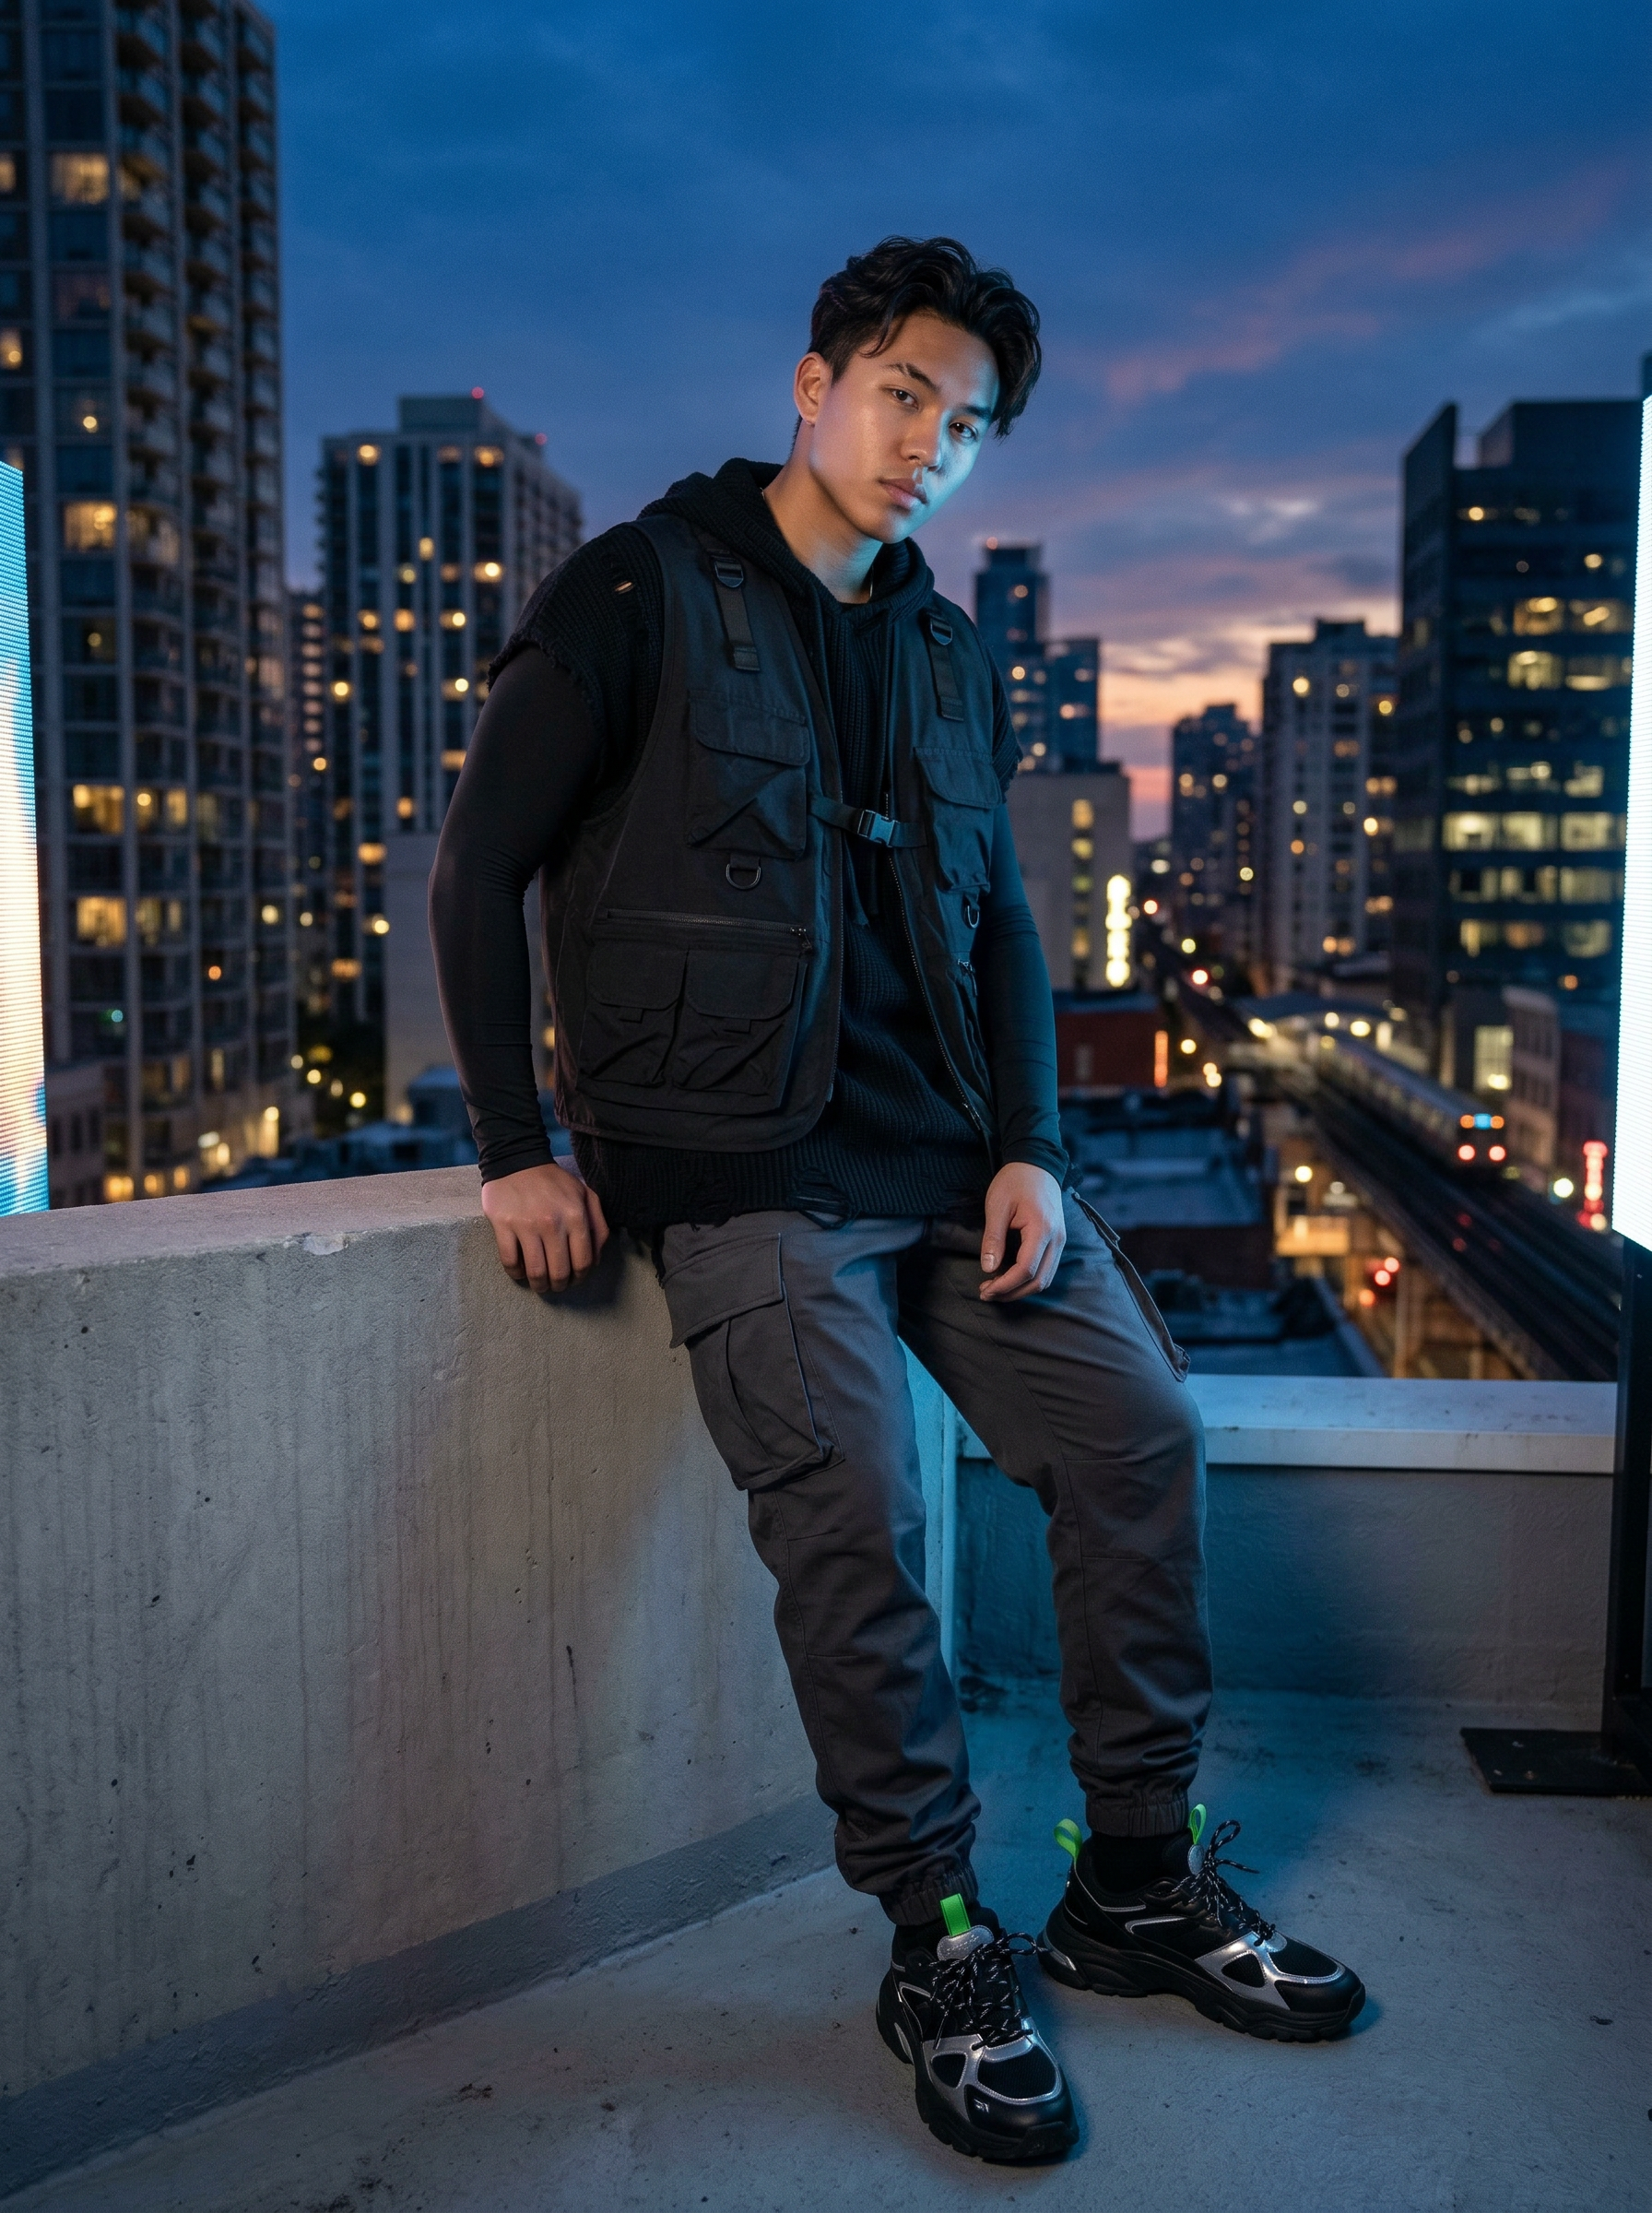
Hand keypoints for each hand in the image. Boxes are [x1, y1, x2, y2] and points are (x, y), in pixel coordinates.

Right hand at [481, 1160, 609, 1292]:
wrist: (516, 1160)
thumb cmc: (554, 1181)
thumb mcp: (585, 1195)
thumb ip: (598, 1225)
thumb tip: (596, 1259)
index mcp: (576, 1216)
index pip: (583, 1262)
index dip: (580, 1278)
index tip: (574, 1280)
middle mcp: (552, 1223)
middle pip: (559, 1271)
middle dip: (559, 1285)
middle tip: (556, 1286)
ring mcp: (526, 1225)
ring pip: (535, 1271)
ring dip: (539, 1285)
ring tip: (539, 1285)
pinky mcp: (503, 1225)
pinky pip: (509, 1261)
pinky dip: (515, 1273)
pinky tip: (520, 1272)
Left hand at [979, 1163, 1064, 1300]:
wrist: (1037, 1164)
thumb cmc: (1015, 1181)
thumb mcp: (997, 1206)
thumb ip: (993, 1239)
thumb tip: (989, 1268)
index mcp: (1042, 1229)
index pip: (1026, 1270)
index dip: (1005, 1285)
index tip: (985, 1289)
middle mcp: (1057, 1239)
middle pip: (1039, 1281)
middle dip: (1012, 1292)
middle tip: (986, 1293)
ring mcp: (1060, 1241)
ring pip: (1045, 1279)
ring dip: (1021, 1289)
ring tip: (996, 1288)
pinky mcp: (1057, 1240)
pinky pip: (1046, 1269)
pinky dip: (1028, 1279)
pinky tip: (1009, 1277)